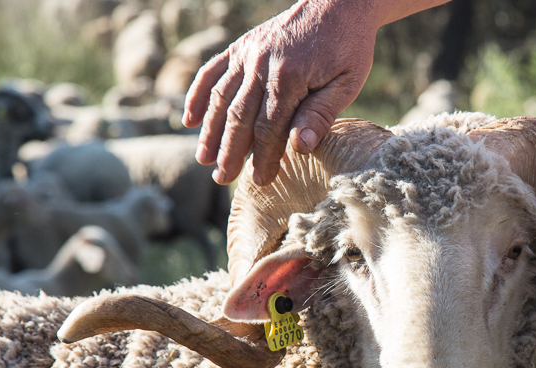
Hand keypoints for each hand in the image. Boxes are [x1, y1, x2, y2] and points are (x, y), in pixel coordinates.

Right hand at [181, 1, 377, 184]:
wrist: (338, 2)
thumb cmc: (347, 48)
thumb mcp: (347, 83)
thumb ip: (321, 114)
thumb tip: (299, 148)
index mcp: (290, 77)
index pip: (270, 127)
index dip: (263, 157)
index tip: (260, 181)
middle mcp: (262, 64)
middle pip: (240, 117)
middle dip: (230, 151)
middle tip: (222, 179)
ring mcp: (248, 52)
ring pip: (221, 97)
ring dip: (210, 130)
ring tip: (203, 159)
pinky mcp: (241, 45)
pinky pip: (212, 71)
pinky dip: (197, 95)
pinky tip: (187, 120)